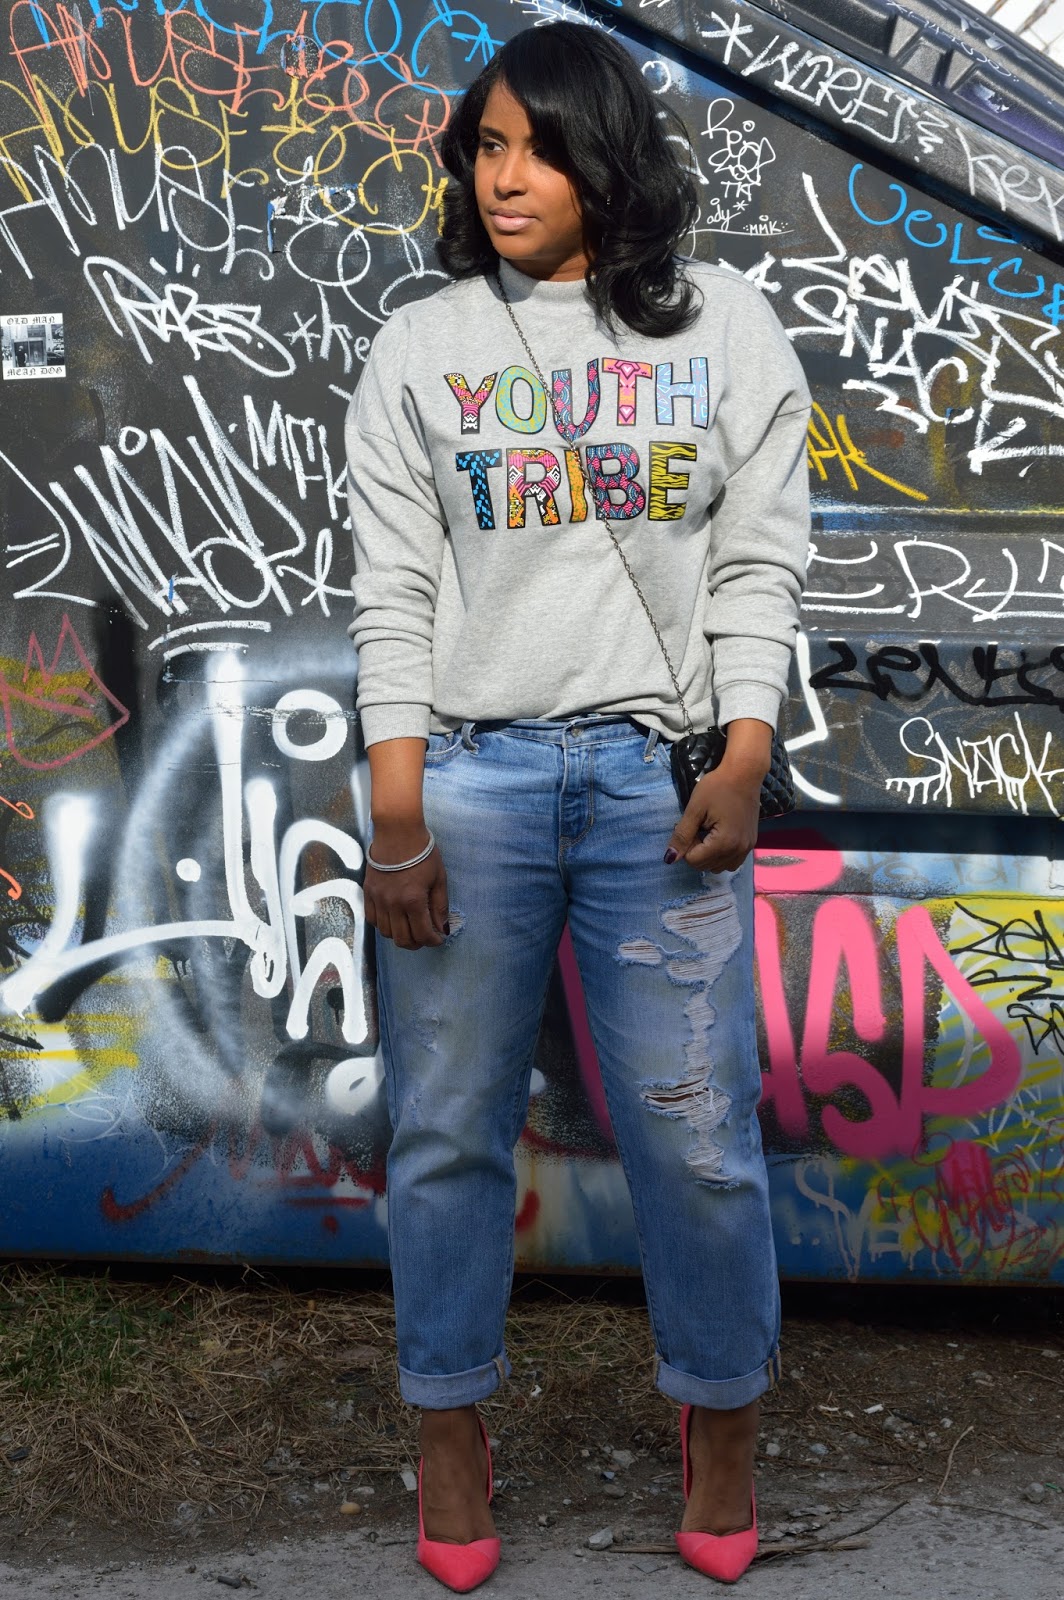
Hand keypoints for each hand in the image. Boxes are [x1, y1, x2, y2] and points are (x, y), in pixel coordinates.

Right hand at [365, 826, 449, 949]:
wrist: (397, 832)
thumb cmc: (422, 853)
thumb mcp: (439, 879)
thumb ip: (440, 906)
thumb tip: (442, 928)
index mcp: (413, 901)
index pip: (423, 934)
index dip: (434, 941)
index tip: (439, 938)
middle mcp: (393, 904)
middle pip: (402, 940)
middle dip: (417, 943)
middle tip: (426, 936)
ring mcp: (378, 899)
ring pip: (386, 933)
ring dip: (400, 935)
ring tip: (410, 928)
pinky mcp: (368, 893)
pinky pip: (372, 919)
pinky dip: (384, 925)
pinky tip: (394, 918)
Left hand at [664, 766, 760, 872]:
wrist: (744, 774)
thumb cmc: (717, 787)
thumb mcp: (695, 809)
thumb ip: (682, 835)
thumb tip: (670, 858)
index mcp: (724, 843)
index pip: (694, 861)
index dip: (687, 845)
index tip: (692, 826)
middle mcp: (738, 850)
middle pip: (706, 866)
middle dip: (697, 850)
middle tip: (699, 827)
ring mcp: (747, 848)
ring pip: (719, 867)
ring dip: (709, 855)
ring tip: (709, 832)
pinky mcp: (751, 844)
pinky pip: (732, 862)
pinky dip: (721, 855)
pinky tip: (719, 837)